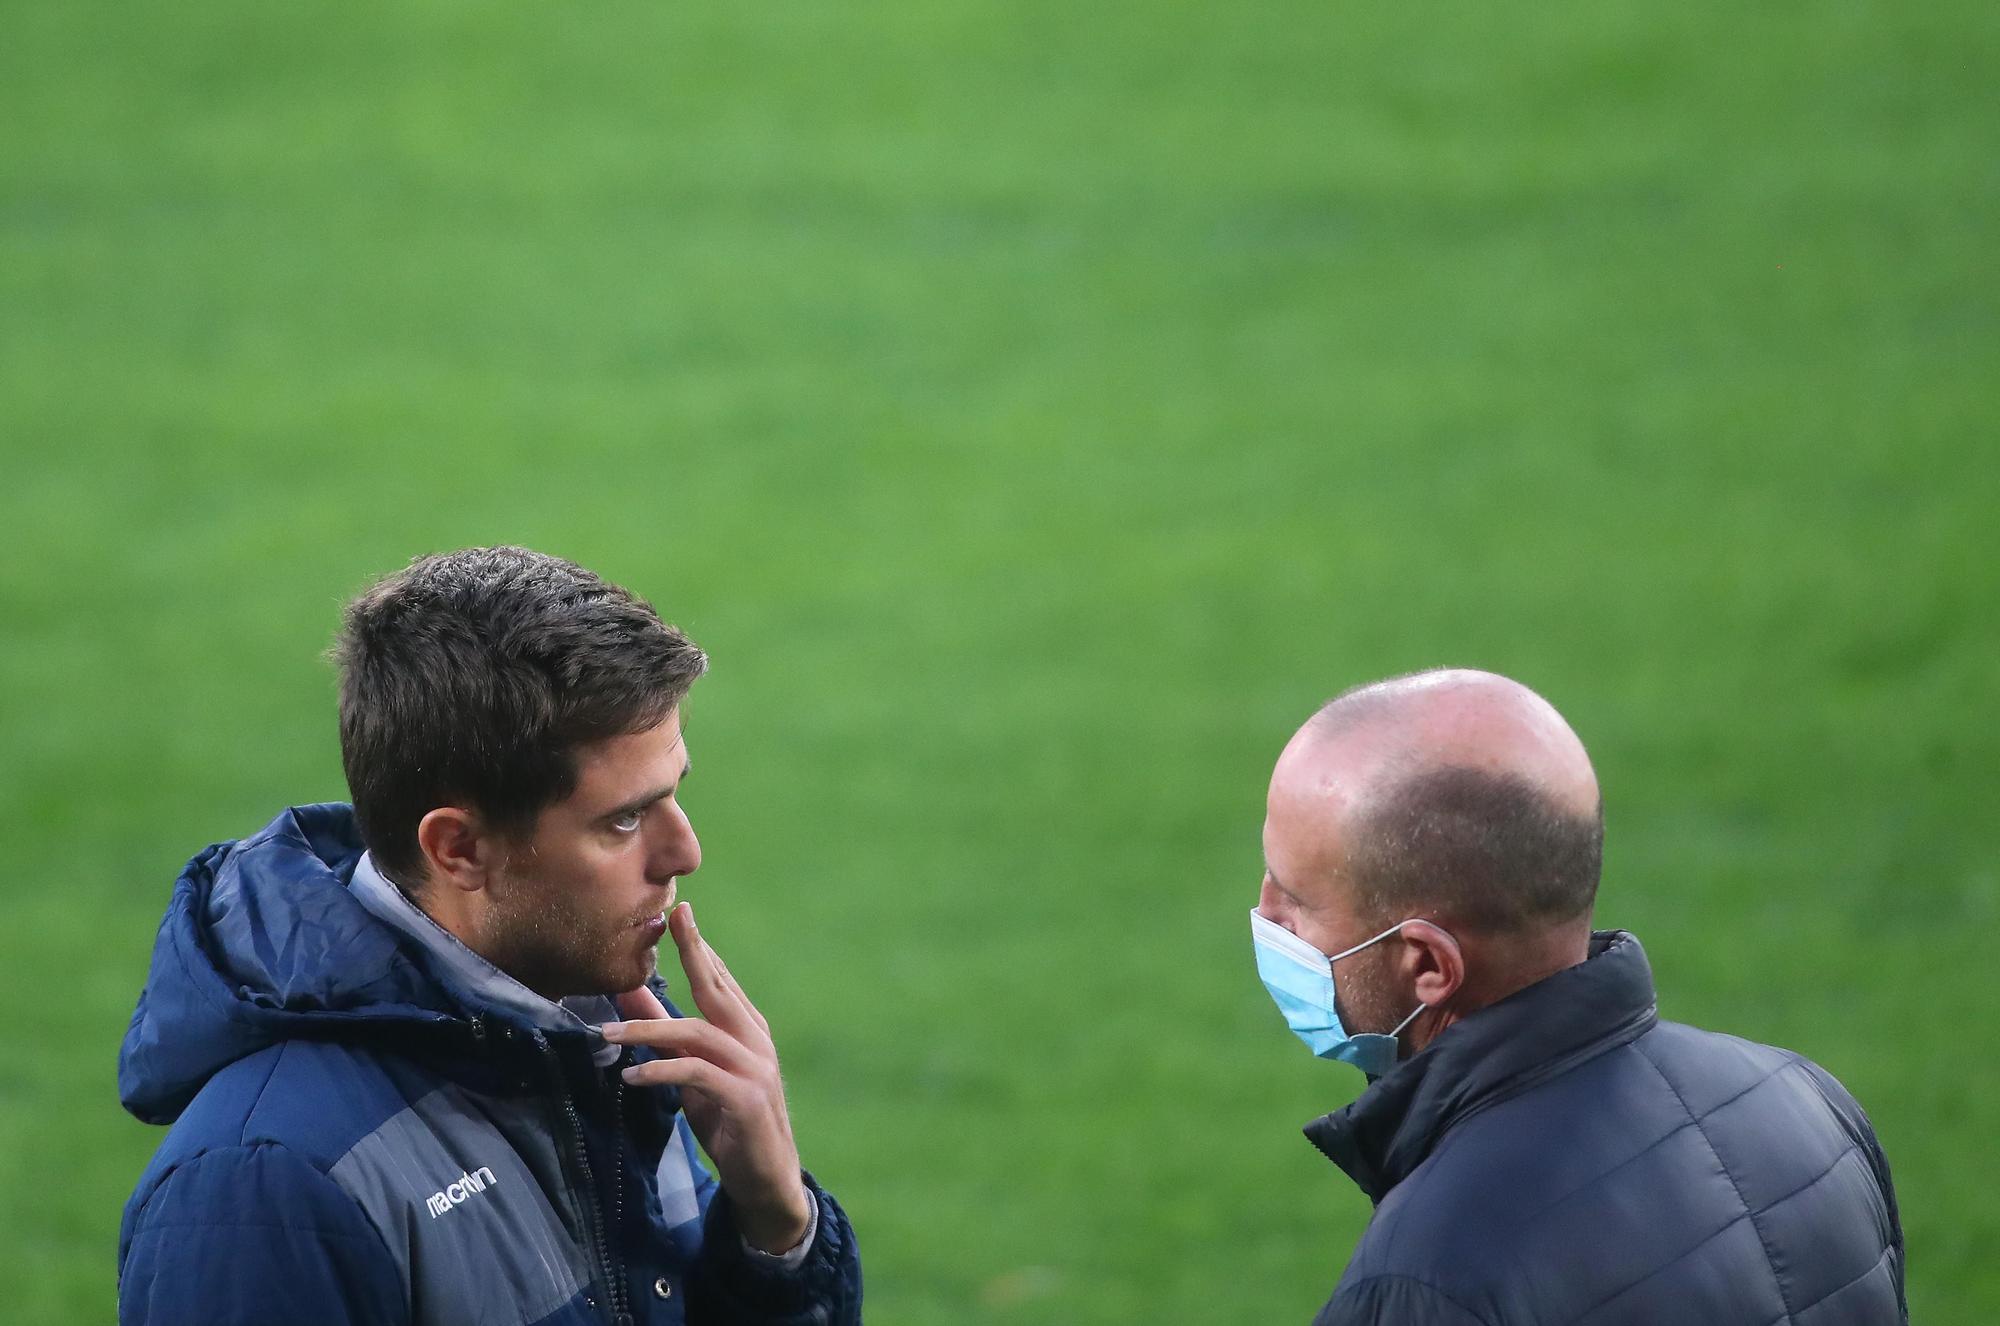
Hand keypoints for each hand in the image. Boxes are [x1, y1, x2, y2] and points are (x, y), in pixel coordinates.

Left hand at [602, 901, 812, 1253]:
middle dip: (694, 952)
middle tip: (668, 920)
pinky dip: (662, 1071)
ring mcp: (755, 1068)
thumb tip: (628, 996)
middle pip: (718, 989)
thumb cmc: (729, 1121)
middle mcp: (755, 1041)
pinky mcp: (746, 1099)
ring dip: (649, 1030)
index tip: (679, 912)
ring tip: (607, 1033)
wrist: (767, 1179)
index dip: (699, 946)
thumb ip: (665, 1034)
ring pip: (698, 1033)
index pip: (720, 980)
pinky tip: (633, 1077)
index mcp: (746, 1030)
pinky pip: (697, 1075)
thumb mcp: (692, 1073)